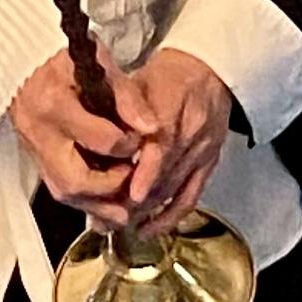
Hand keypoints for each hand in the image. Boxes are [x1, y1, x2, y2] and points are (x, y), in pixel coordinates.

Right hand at [10, 46, 141, 224]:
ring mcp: (33, 147)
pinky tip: (106, 193)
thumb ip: (126, 96)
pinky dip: (85, 195)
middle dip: (111, 189)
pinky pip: (58, 187)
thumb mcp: (98, 62)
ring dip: (98, 202)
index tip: (140, 138)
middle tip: (133, 178)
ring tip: (125, 200)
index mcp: (54, 104)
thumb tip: (151, 128)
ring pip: (64, 192)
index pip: (101, 140)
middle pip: (74, 182)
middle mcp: (39, 132)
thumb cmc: (60, 54)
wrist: (18, 54)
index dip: (129, 144)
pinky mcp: (33, 155)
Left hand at [110, 47, 234, 232]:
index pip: (162, 144)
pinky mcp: (209, 164)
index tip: (128, 193)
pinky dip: (170, 217)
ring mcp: (203, 150)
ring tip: (117, 224)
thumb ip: (118, 111)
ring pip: (174, 189)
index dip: (146, 171)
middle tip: (105, 217)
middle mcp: (193, 129)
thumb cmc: (166, 77)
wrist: (209, 72)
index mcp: (173, 103)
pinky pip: (190, 197)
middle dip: (135, 200)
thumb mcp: (137, 82)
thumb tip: (91, 145)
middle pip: (166, 174)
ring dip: (146, 211)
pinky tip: (148, 230)